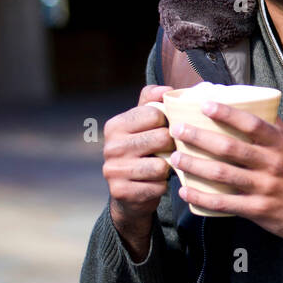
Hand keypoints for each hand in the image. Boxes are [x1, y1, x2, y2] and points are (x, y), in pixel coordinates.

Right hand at [103, 85, 175, 257]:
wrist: (129, 193)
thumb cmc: (142, 151)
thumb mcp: (143, 123)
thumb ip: (152, 101)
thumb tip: (166, 90)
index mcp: (115, 125)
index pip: (155, 114)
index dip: (169, 123)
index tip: (166, 131)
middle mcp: (111, 147)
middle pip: (161, 138)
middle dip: (172, 146)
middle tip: (168, 152)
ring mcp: (113, 170)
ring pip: (161, 165)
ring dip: (168, 168)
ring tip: (161, 168)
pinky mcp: (121, 192)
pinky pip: (158, 187)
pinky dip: (162, 186)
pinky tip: (154, 184)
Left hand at [167, 99, 282, 246]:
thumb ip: (274, 128)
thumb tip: (254, 104)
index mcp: (280, 145)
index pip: (252, 124)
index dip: (227, 113)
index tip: (204, 104)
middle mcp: (273, 164)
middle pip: (230, 147)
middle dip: (199, 137)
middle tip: (177, 130)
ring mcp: (265, 187)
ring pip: (222, 174)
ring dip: (194, 165)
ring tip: (175, 158)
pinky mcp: (258, 210)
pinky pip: (224, 203)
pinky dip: (201, 197)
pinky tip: (186, 190)